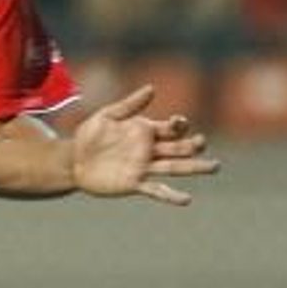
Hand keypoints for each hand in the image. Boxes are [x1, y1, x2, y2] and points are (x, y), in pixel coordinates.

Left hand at [71, 84, 220, 204]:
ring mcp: (144, 167)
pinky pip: (157, 190)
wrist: (72, 160)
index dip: (178, 125)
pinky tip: (187, 199)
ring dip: (195, 167)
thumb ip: (129, 104)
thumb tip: (152, 88)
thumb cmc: (89, 136)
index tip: (179, 122)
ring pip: (175, 167)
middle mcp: (150, 150)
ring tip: (214, 167)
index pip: (170, 128)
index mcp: (146, 131)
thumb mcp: (107, 116)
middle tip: (202, 143)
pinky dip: (171, 195)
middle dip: (192, 145)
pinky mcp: (135, 183)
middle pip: (179, 147)